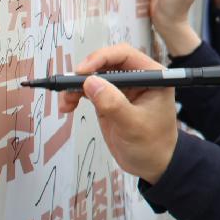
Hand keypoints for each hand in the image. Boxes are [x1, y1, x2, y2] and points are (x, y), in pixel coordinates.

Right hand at [59, 44, 178, 182]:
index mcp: (152, 76)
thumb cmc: (152, 145)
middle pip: (105, 62)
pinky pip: (88, 89)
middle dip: (85, 72)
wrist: (152, 164)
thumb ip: (113, 104)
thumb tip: (90, 82)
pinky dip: (75, 95)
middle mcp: (137, 77)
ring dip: (76, 85)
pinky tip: (67, 107)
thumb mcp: (133, 125)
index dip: (101, 58)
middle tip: (69, 86)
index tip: (83, 72)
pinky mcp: (109, 99)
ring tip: (66, 102)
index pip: (124, 54)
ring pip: (94, 75)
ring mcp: (122, 88)